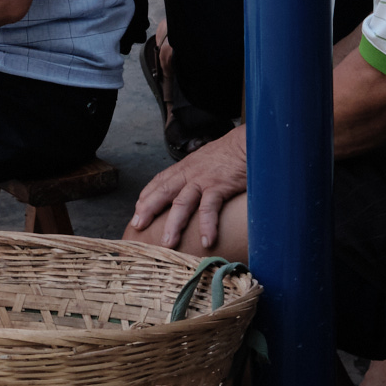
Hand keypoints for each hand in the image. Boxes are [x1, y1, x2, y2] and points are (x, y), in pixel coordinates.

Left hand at [126, 127, 247, 251]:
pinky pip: (210, 208)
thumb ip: (196, 175)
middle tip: (137, 226)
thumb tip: (191, 191)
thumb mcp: (206, 162)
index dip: (146, 197)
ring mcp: (203, 179)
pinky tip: (207, 241)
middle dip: (148, 209)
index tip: (137, 212)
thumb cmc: (230, 154)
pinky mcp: (219, 185)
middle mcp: (189, 173)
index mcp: (185, 168)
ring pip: (181, 203)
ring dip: (173, 224)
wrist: (248, 142)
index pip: (159, 181)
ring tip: (168, 243)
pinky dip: (207, 225)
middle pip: (163, 192)